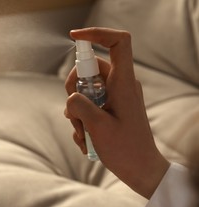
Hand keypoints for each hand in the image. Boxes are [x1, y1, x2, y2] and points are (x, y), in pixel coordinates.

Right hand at [64, 27, 169, 198]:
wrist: (140, 170)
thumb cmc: (125, 149)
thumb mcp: (97, 127)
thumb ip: (79, 105)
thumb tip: (71, 98)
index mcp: (123, 82)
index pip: (118, 42)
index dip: (96, 33)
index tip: (74, 38)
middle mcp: (121, 85)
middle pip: (90, 68)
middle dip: (73, 88)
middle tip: (71, 111)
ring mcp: (116, 96)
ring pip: (86, 89)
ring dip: (76, 110)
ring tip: (81, 132)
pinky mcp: (111, 108)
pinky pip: (90, 104)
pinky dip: (82, 119)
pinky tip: (85, 138)